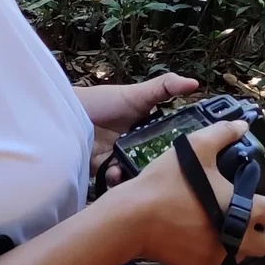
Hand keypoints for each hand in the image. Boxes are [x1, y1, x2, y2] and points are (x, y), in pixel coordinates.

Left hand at [79, 72, 198, 183]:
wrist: (70, 113)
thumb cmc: (104, 101)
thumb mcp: (138, 93)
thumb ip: (165, 87)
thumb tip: (195, 83)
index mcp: (150, 131)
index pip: (172, 144)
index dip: (181, 151)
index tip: (192, 156)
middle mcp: (139, 148)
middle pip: (157, 164)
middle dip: (161, 169)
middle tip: (165, 171)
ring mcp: (123, 160)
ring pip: (139, 175)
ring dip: (139, 176)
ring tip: (139, 174)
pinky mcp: (106, 170)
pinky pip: (117, 181)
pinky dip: (117, 179)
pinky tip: (115, 172)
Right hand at [106, 119, 264, 264]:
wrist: (131, 219)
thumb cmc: (166, 183)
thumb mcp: (195, 148)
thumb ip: (222, 134)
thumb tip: (242, 126)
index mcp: (244, 210)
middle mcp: (236, 238)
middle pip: (264, 243)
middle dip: (261, 230)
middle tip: (247, 213)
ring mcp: (218, 257)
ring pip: (238, 252)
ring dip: (235, 239)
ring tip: (218, 220)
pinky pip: (214, 260)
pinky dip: (211, 248)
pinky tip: (194, 232)